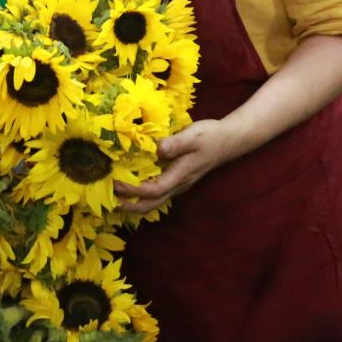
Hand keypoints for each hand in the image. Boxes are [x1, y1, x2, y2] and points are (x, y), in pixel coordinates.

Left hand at [115, 119, 233, 213]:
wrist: (229, 140)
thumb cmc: (210, 136)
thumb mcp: (193, 135)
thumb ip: (175, 143)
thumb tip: (157, 149)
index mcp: (180, 175)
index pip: (153, 190)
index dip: (134, 190)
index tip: (117, 185)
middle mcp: (179, 184)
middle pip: (153, 204)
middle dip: (132, 206)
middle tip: (112, 203)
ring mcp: (180, 183)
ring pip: (156, 201)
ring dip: (137, 203)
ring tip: (118, 198)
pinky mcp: (180, 178)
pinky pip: (160, 193)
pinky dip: (144, 194)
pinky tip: (135, 187)